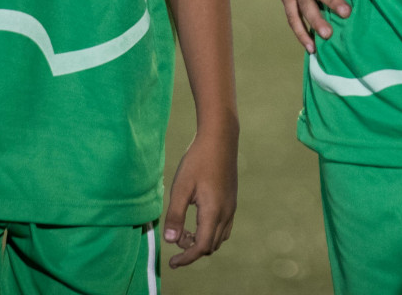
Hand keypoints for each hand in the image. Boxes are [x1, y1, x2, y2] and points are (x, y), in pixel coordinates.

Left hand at [163, 128, 237, 268]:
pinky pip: (224, 226)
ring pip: (219, 237)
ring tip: (185, 230)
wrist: (220, 139)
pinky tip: (197, 220)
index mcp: (213, 212)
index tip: (172, 263)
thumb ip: (175, 215)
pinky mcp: (232, 200)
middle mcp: (226, 213)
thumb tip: (170, 241)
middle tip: (175, 237)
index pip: (202, 247)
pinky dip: (211, 232)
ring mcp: (231, 207)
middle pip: (211, 245)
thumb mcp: (180, 187)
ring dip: (202, 241)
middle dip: (192, 249)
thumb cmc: (198, 161)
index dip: (187, 258)